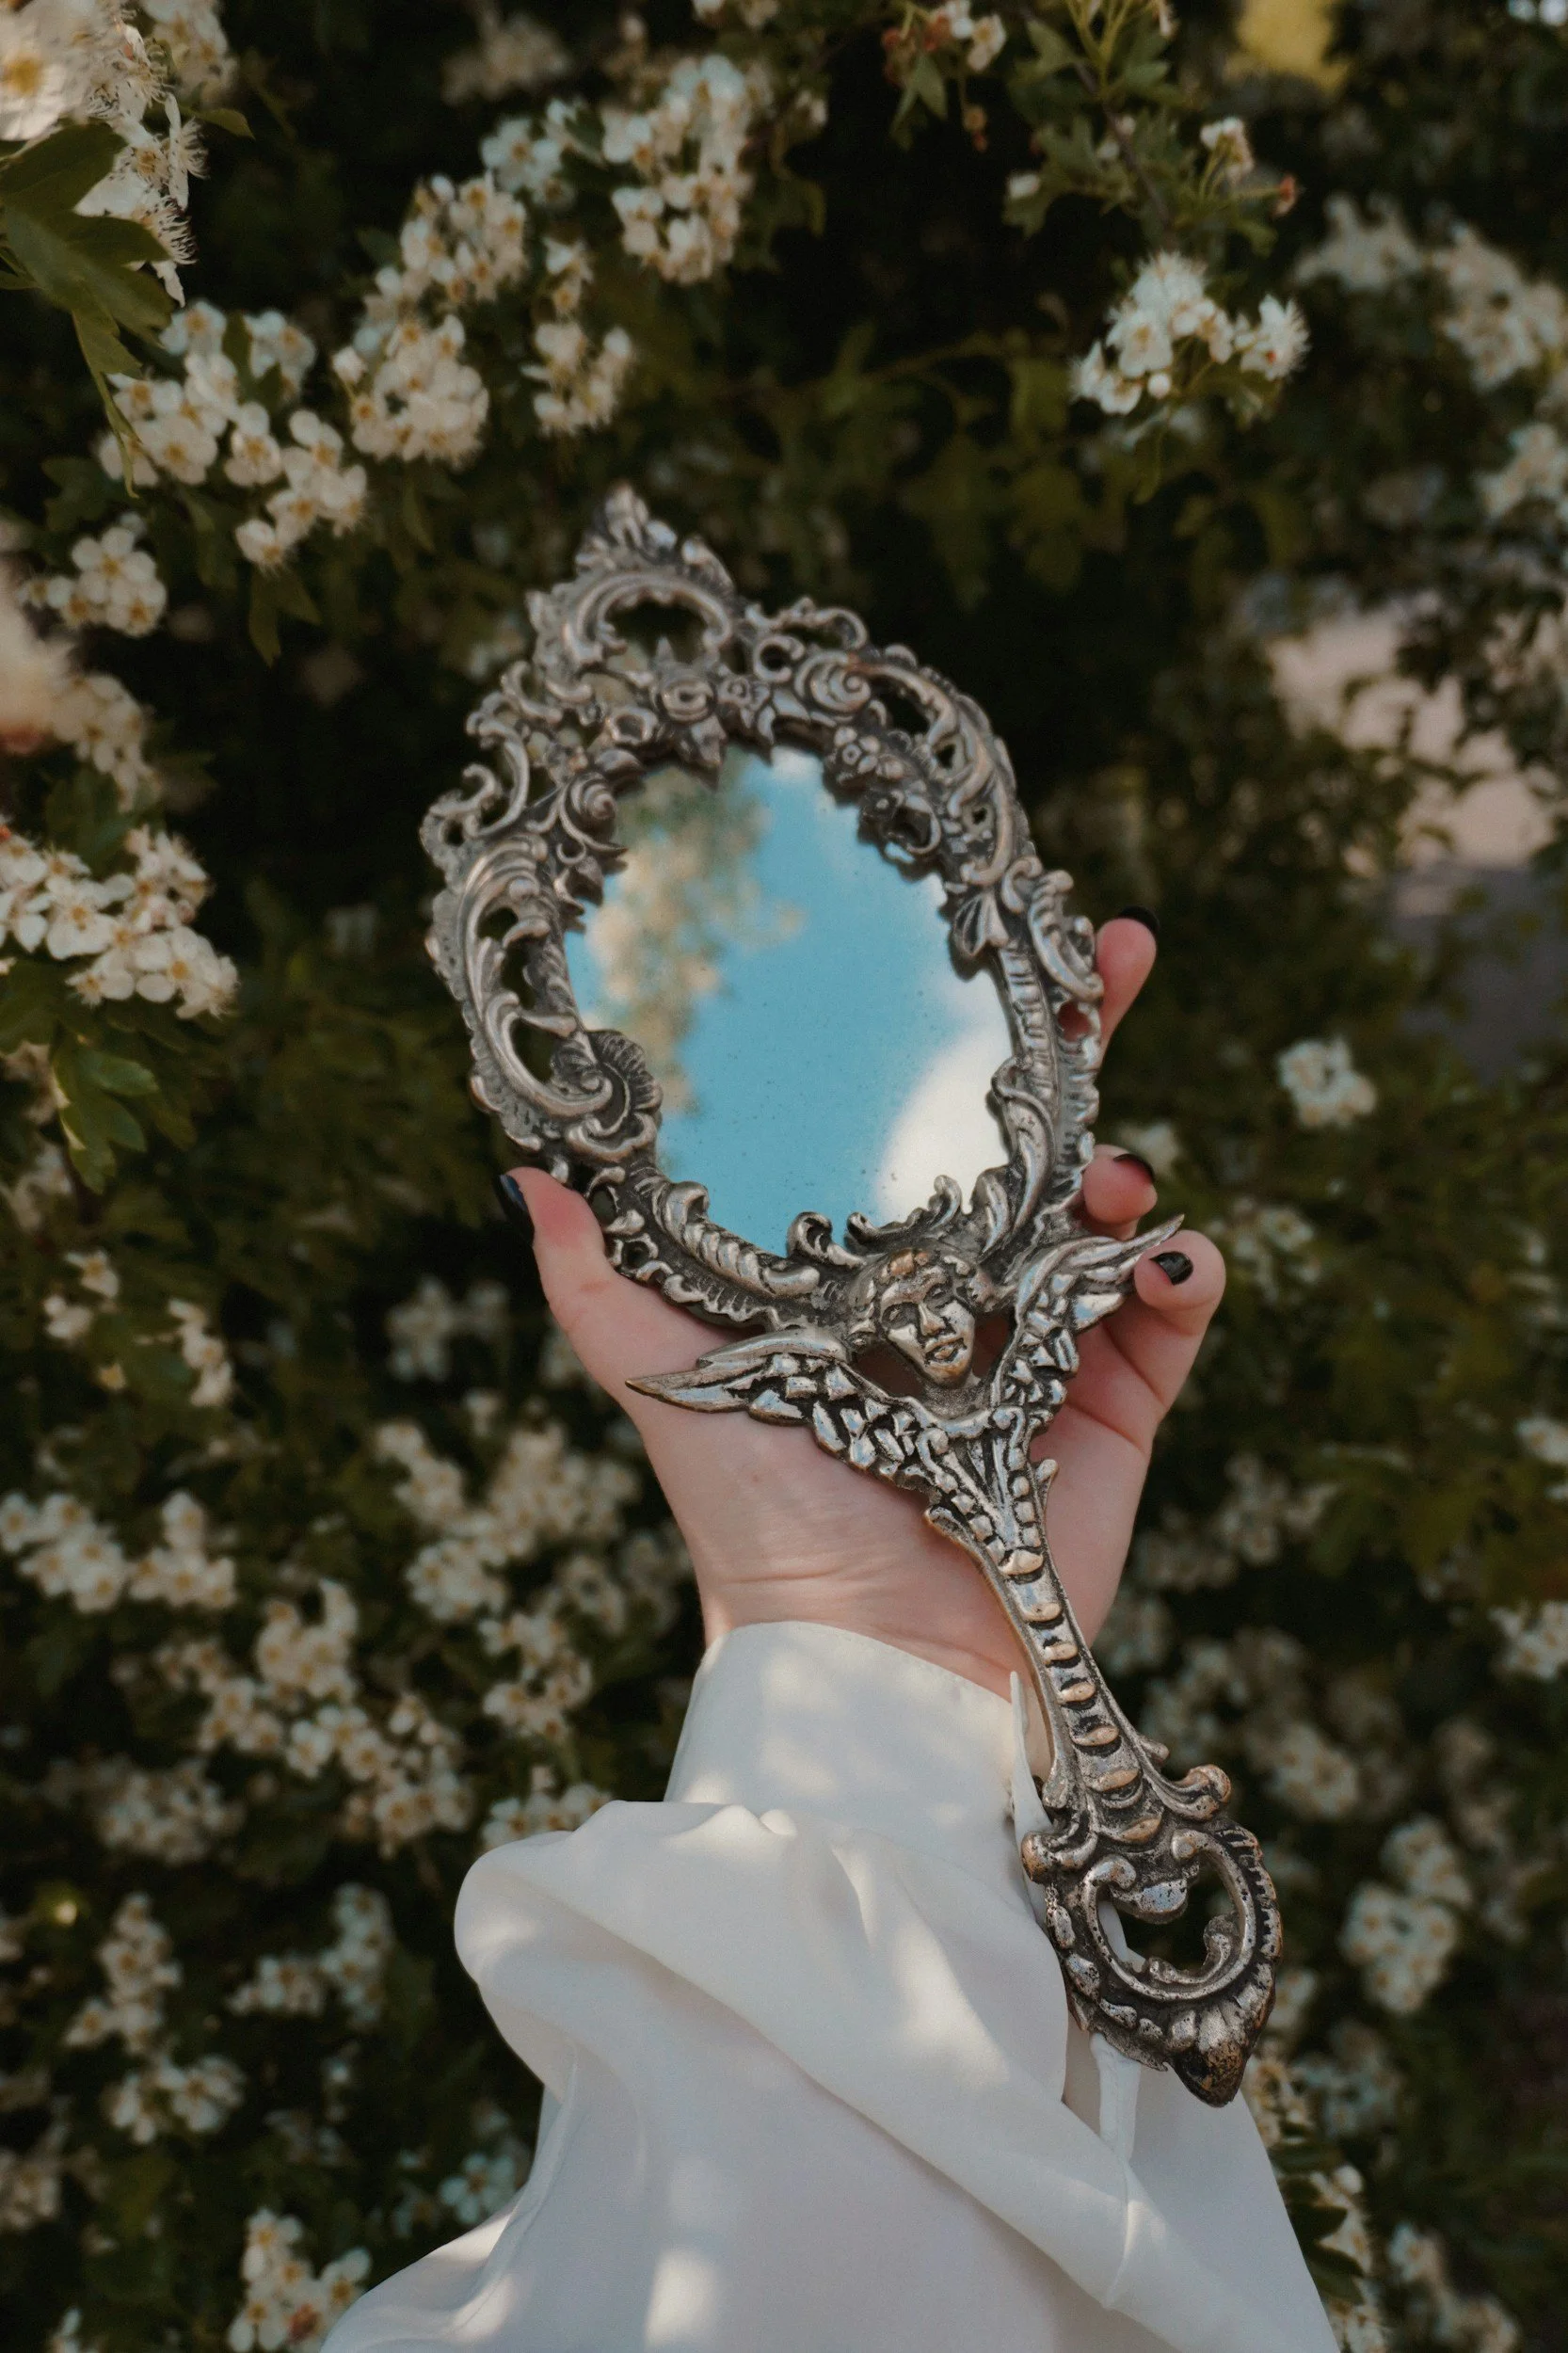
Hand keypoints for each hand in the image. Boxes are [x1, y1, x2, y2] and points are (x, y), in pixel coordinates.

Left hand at [507, 916, 1223, 1699]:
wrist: (861, 1654)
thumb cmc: (754, 1517)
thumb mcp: (669, 1381)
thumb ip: (600, 1286)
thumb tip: (518, 1175)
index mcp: (869, 1261)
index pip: (914, 1118)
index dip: (947, 1033)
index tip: (972, 943)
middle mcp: (962, 1281)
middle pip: (1031, 1130)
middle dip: (1078, 1036)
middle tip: (1112, 953)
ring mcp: (1045, 1333)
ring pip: (1112, 1202)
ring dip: (1125, 1158)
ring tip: (1107, 1170)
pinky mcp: (1117, 1402)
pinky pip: (1174, 1304)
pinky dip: (1184, 1264)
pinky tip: (1160, 1251)